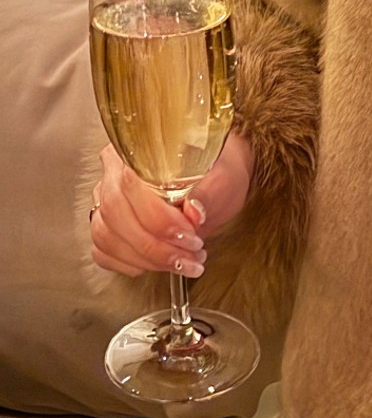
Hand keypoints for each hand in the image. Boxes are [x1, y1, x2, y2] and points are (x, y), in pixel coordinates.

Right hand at [90, 131, 252, 277]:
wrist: (216, 180)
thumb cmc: (215, 174)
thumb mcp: (223, 178)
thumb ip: (207, 193)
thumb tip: (194, 211)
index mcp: (137, 153)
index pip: (130, 184)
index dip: (158, 219)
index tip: (189, 236)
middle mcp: (113, 174)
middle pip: (115, 214)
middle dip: (154, 245)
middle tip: (190, 255)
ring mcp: (104, 201)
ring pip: (106, 235)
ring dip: (146, 259)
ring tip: (183, 263)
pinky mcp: (107, 226)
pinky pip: (102, 251)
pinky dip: (129, 264)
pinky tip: (157, 265)